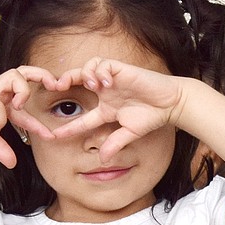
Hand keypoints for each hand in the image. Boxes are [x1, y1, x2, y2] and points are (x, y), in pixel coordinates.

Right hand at [0, 66, 57, 167]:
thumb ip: (1, 148)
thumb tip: (13, 164)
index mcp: (4, 99)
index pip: (28, 106)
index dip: (40, 122)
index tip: (51, 137)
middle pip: (25, 71)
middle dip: (43, 75)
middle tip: (55, 85)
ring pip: (14, 75)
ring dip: (22, 91)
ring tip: (18, 107)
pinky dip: (0, 118)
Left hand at [53, 58, 184, 160]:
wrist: (170, 102)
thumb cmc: (152, 116)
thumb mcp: (130, 133)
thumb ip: (115, 144)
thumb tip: (102, 160)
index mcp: (105, 109)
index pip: (81, 119)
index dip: (68, 127)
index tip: (54, 135)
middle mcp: (105, 93)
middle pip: (77, 81)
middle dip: (64, 81)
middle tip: (58, 87)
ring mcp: (112, 80)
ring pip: (88, 68)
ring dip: (85, 74)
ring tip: (92, 85)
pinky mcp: (121, 70)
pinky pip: (103, 63)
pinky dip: (101, 71)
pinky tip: (107, 82)